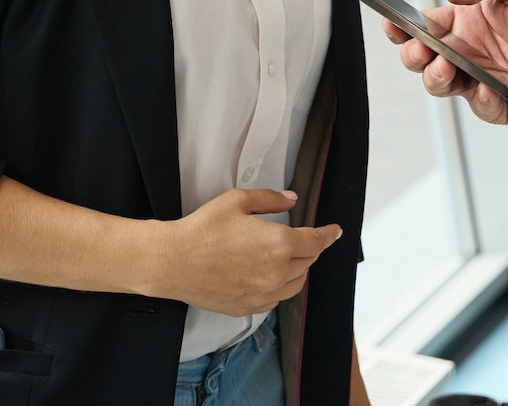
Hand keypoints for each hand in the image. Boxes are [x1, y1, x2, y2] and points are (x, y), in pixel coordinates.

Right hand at [151, 188, 340, 316]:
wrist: (172, 262)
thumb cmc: (202, 230)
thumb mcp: (237, 201)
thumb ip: (270, 200)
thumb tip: (291, 199)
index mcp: (278, 244)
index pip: (316, 241)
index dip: (328, 235)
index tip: (335, 232)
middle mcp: (275, 273)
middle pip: (307, 262)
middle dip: (311, 249)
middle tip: (307, 239)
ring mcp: (262, 294)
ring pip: (295, 284)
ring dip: (299, 270)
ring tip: (292, 259)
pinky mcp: (247, 307)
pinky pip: (275, 300)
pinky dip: (280, 288)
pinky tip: (272, 278)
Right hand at [384, 0, 507, 129]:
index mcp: (465, 22)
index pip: (423, 24)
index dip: (402, 25)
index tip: (393, 24)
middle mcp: (467, 52)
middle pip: (421, 58)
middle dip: (412, 55)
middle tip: (421, 51)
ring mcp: (479, 79)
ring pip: (439, 85)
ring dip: (435, 78)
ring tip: (447, 67)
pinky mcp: (498, 105)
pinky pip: (478, 107)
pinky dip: (478, 99)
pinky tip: (486, 88)